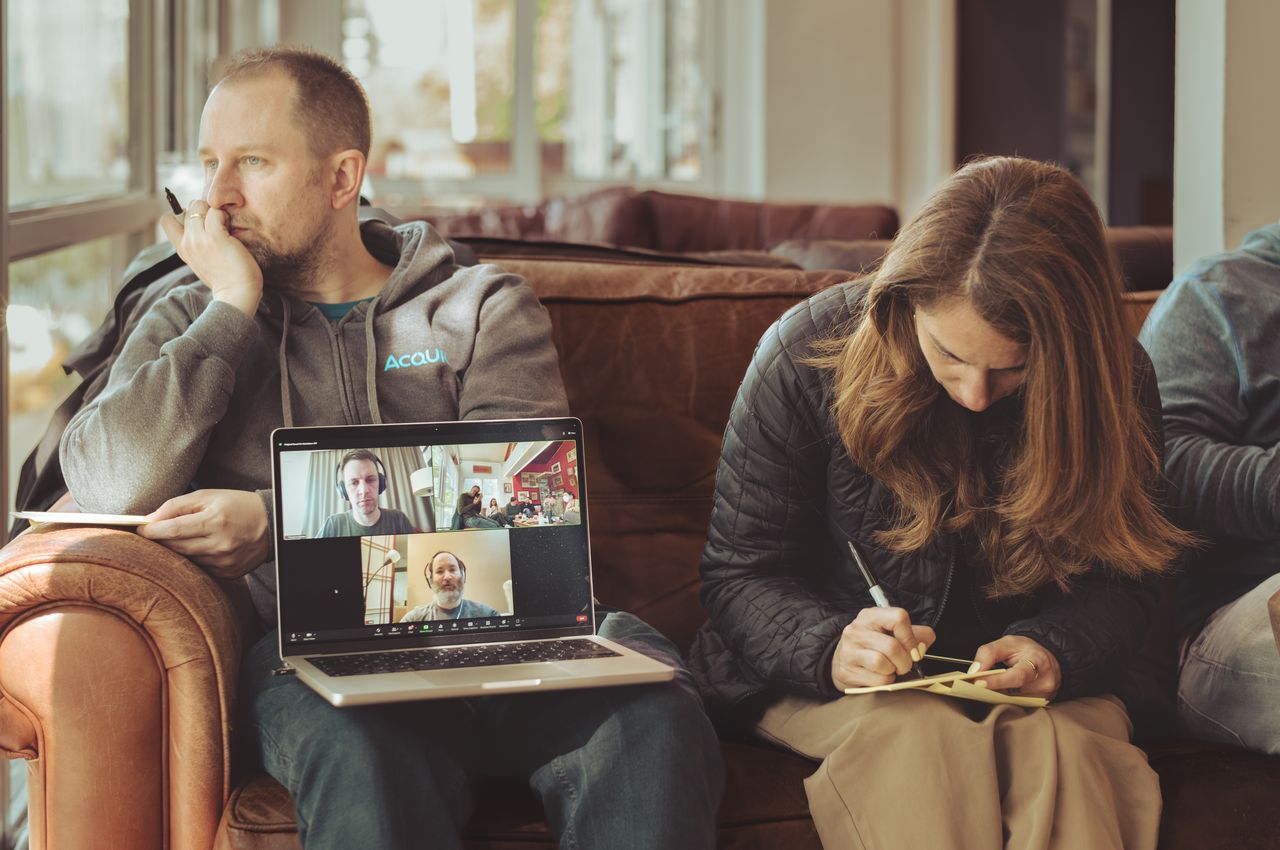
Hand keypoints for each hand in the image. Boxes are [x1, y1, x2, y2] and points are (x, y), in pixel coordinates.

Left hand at [139, 489, 269, 579]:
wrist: (272, 524)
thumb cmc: (237, 505)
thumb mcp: (208, 496)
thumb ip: (177, 506)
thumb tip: (150, 519)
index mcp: (215, 521)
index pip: (173, 530)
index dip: (151, 531)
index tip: (139, 528)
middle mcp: (220, 544)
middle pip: (176, 547)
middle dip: (160, 540)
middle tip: (154, 533)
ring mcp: (225, 562)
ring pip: (186, 560)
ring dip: (176, 550)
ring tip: (178, 539)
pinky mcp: (228, 573)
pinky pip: (200, 568)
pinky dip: (194, 559)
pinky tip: (200, 548)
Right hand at [158, 200, 263, 315]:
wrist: (236, 294)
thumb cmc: (226, 279)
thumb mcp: (201, 262)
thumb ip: (196, 246)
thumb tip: (201, 226)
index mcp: (182, 249)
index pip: (167, 220)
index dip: (183, 214)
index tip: (200, 223)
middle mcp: (187, 242)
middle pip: (188, 208)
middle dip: (204, 209)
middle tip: (218, 223)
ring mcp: (199, 239)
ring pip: (199, 205)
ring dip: (215, 211)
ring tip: (225, 226)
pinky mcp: (215, 237)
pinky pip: (216, 212)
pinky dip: (225, 216)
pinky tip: (231, 230)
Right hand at [831, 607, 936, 689]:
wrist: (843, 660)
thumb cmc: (874, 645)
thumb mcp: (891, 632)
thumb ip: (915, 634)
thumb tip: (928, 640)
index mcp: (870, 616)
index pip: (898, 618)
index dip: (911, 637)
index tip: (914, 649)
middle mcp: (856, 630)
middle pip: (892, 647)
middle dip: (905, 661)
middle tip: (904, 664)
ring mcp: (849, 651)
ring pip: (883, 664)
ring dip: (894, 671)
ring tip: (890, 669)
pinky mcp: (846, 671)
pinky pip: (877, 680)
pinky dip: (885, 681)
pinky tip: (880, 675)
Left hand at [970, 635, 1060, 699]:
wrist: (1044, 657)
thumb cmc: (1026, 650)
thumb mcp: (1007, 642)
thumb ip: (989, 653)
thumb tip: (975, 671)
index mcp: (1038, 661)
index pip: (1018, 676)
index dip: (997, 681)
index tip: (978, 683)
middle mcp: (1045, 681)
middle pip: (1014, 693)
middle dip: (993, 690)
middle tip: (974, 686)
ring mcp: (1044, 696)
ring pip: (1014, 702)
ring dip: (997, 696)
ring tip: (986, 687)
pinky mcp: (1041, 705)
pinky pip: (1018, 706)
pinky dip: (1005, 700)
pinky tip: (999, 693)